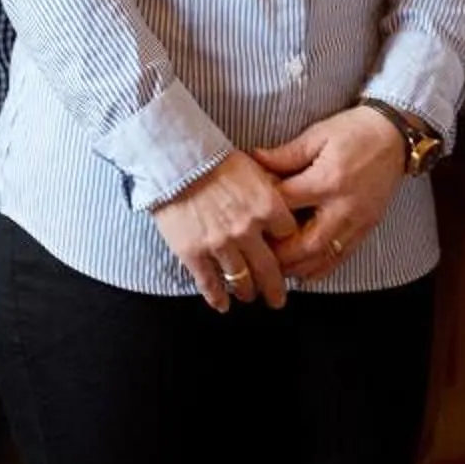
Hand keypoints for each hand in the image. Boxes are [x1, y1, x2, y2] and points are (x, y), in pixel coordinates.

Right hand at [151, 152, 301, 312]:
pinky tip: (222, 305)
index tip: (287, 256)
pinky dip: (217, 297)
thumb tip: (284, 200)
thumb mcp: (253, 168)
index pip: (288, 235)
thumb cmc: (215, 158)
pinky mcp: (194, 253)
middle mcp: (247, 229)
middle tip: (278, 299)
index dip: (289, 246)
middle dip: (275, 288)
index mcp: (267, 206)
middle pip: (269, 268)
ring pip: (241, 280)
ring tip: (249, 296)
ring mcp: (220, 244)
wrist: (176, 159)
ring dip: (247, 292)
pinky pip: (209, 283)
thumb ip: (270, 190)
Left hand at [255, 107, 407, 283]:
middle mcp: (344, 207)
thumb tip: (254, 160)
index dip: (263, 211)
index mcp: (328, 180)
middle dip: (278, 254)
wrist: (396, 135)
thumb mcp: (318, 134)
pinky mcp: (367, 228)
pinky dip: (320, 268)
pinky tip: (303, 270)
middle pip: (304, 244)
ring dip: (296, 267)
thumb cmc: (356, 130)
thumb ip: (285, 154)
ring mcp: (358, 221)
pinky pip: (341, 257)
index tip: (247, 212)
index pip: (286, 205)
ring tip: (275, 267)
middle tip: (257, 254)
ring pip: (323, 258)